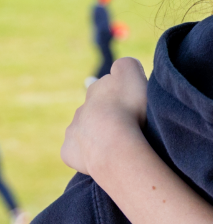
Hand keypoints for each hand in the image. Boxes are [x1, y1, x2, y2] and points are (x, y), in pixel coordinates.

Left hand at [62, 57, 148, 177]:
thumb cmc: (128, 107)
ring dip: (96, 136)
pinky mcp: (69, 152)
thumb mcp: (132, 72)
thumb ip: (126, 65)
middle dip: (104, 115)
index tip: (122, 97)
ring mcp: (73, 131)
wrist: (113, 142)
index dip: (114, 90)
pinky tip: (102, 158)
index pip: (103, 85)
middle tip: (121, 123)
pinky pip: (77, 153)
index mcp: (97, 90)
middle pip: (92, 110)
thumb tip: (120, 69)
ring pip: (84, 132)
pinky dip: (87, 155)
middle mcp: (81, 109)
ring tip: (114, 144)